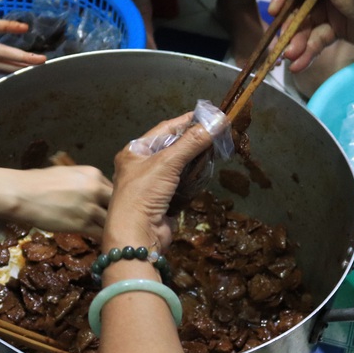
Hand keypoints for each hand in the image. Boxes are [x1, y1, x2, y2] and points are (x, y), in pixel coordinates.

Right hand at [9, 166, 112, 236]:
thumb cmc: (38, 182)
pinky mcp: (82, 224)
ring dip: (113, 228)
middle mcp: (96, 189)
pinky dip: (104, 239)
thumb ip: (84, 182)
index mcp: (94, 174)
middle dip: (119, 214)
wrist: (23, 194)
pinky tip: (105, 242)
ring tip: (115, 235)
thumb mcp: (67, 174)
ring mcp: (90, 207)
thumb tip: (92, 191)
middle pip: (119, 204)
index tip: (114, 209)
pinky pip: (101, 234)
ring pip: (112, 221)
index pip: (114, 188)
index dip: (115, 201)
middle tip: (118, 224)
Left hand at [104, 114, 217, 250]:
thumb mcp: (167, 163)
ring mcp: (153, 184)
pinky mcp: (164, 200)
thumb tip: (217, 122)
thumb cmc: (144, 193)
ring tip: (216, 152)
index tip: (210, 116)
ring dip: (196, 161)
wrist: (137, 236)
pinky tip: (206, 173)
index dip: (187, 121)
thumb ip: (192, 142)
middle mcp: (141, 165)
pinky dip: (194, 179)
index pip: (165, 128)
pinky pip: (183, 183)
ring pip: (180, 165)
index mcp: (135, 151)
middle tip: (218, 134)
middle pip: (173, 147)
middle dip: (194, 142)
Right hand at [268, 0, 353, 71]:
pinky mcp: (341, 29)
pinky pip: (319, 39)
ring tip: (289, 58)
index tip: (274, 11)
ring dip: (297, 42)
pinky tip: (300, 64)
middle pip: (301, 3)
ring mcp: (336, 7)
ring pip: (308, 25)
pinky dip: (309, 51)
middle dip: (290, 25)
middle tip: (279, 42)